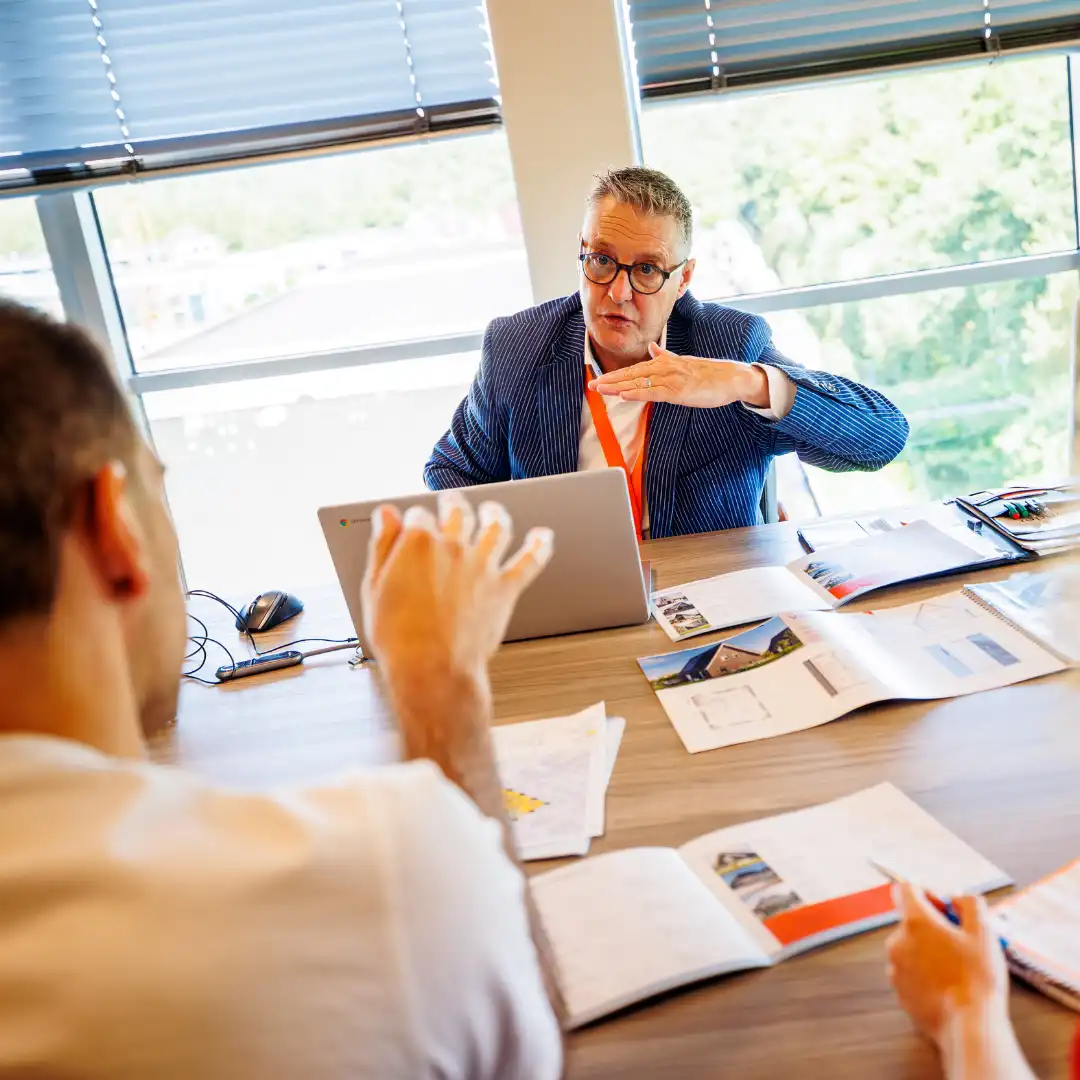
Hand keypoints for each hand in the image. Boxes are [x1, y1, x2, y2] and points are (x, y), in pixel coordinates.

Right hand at [362, 492, 553, 682]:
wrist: (432, 670)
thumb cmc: (399, 637)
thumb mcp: (375, 587)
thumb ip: (383, 545)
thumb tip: (386, 515)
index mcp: (419, 542)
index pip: (418, 515)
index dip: (413, 521)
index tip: (411, 526)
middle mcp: (454, 547)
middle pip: (459, 511)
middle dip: (453, 502)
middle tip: (450, 501)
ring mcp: (482, 566)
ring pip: (497, 526)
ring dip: (495, 513)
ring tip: (492, 511)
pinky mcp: (504, 588)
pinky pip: (529, 561)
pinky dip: (539, 546)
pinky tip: (543, 537)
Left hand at [588, 341, 769, 407]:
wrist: (732, 378)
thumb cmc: (710, 374)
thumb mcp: (685, 363)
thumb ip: (666, 357)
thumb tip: (653, 349)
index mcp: (665, 363)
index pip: (635, 369)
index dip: (616, 375)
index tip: (600, 380)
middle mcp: (666, 368)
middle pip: (632, 374)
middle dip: (611, 380)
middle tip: (592, 385)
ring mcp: (672, 379)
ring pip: (640, 382)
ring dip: (619, 386)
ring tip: (601, 389)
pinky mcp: (679, 391)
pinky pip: (654, 393)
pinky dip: (638, 393)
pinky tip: (624, 395)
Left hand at [886, 883, 1008, 1048]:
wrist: (969, 1025)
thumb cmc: (978, 978)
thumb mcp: (984, 932)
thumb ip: (970, 904)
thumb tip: (957, 898)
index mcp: (915, 922)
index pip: (905, 889)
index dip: (926, 892)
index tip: (945, 909)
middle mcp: (897, 941)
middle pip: (910, 921)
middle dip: (933, 927)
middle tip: (959, 942)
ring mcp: (895, 968)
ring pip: (910, 948)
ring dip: (928, 951)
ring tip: (956, 968)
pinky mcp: (899, 991)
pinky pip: (909, 972)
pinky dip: (924, 973)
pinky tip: (947, 986)